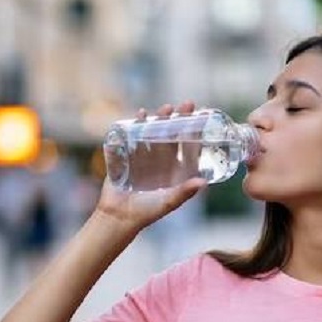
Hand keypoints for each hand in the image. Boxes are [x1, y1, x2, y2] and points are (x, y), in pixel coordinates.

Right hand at [94, 100, 206, 231]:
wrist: (118, 216)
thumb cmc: (147, 213)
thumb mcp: (168, 202)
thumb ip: (184, 193)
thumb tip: (203, 183)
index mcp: (176, 171)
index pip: (189, 148)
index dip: (197, 132)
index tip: (203, 118)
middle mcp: (163, 161)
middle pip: (174, 135)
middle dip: (181, 119)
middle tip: (188, 104)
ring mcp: (146, 156)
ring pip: (156, 131)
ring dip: (161, 118)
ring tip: (166, 108)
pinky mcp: (129, 154)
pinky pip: (135, 135)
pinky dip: (137, 123)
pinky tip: (141, 113)